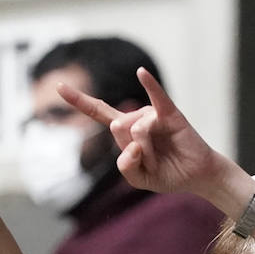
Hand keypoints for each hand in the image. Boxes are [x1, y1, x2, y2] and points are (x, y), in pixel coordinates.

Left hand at [59, 67, 224, 197]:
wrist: (195, 176)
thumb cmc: (167, 174)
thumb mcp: (138, 179)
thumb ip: (126, 167)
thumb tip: (132, 144)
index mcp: (125, 132)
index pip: (99, 112)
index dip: (79, 101)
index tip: (59, 86)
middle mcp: (136, 118)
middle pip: (117, 129)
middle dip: (134, 152)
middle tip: (152, 162)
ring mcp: (152, 114)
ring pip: (136, 130)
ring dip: (149, 153)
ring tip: (163, 158)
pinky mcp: (169, 114)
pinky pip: (157, 98)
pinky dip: (149, 85)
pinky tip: (141, 73)